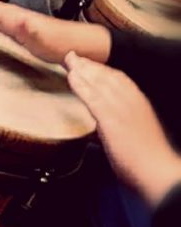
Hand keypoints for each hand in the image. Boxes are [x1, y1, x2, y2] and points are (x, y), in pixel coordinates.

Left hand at [65, 52, 180, 206]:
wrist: (158, 171)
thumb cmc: (148, 159)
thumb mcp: (136, 135)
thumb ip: (121, 125)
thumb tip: (105, 126)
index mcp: (140, 104)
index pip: (119, 79)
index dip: (102, 69)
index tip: (89, 63)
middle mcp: (132, 101)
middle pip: (107, 76)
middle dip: (89, 64)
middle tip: (72, 55)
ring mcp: (121, 108)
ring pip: (99, 82)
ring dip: (82, 69)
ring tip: (69, 60)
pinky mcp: (111, 118)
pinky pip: (93, 97)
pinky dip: (81, 85)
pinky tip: (71, 77)